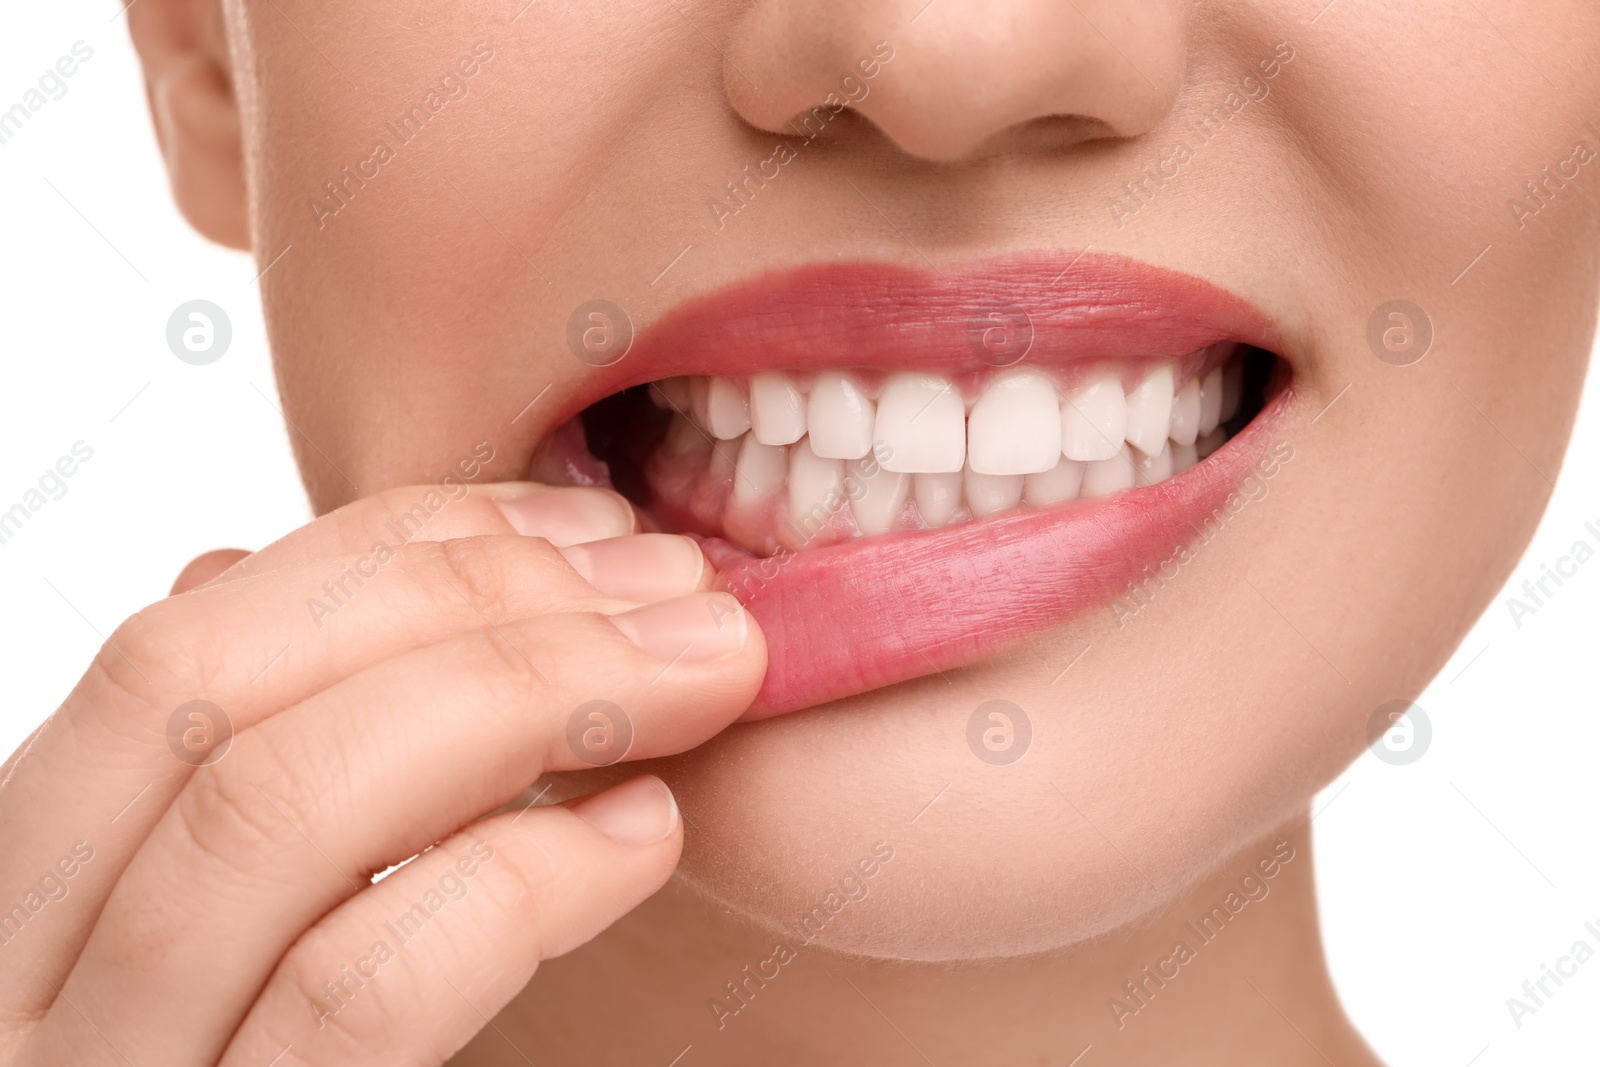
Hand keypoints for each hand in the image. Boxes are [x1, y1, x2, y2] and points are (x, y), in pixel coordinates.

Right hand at [0, 481, 764, 1065]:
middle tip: (675, 587)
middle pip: (215, 695)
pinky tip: (643, 834)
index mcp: (24, 908)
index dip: (393, 551)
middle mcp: (15, 991)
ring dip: (523, 698)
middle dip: (473, 601)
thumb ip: (213, 788)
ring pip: (275, 814)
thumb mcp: (203, 942)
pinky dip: (516, 878)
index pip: (180, 651)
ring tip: (693, 675)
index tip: (578, 526)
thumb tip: (224, 570)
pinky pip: (357, 994)